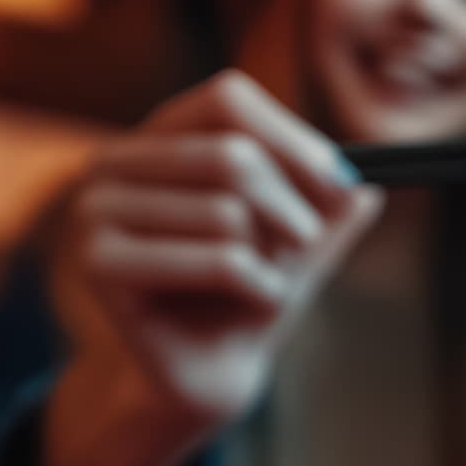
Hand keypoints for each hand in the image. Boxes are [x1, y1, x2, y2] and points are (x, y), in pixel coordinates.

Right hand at [43, 70, 381, 465]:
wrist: (213, 367)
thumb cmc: (252, 289)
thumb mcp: (306, 236)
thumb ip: (335, 203)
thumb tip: (370, 186)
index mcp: (159, 137)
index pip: (227, 98)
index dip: (293, 139)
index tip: (343, 182)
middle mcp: (115, 163)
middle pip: (233, 155)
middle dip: (293, 208)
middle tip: (307, 243)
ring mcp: (95, 211)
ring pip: (228, 213)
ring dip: (274, 257)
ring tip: (265, 280)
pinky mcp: (99, 264)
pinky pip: (219, 261)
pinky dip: (261, 286)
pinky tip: (255, 302)